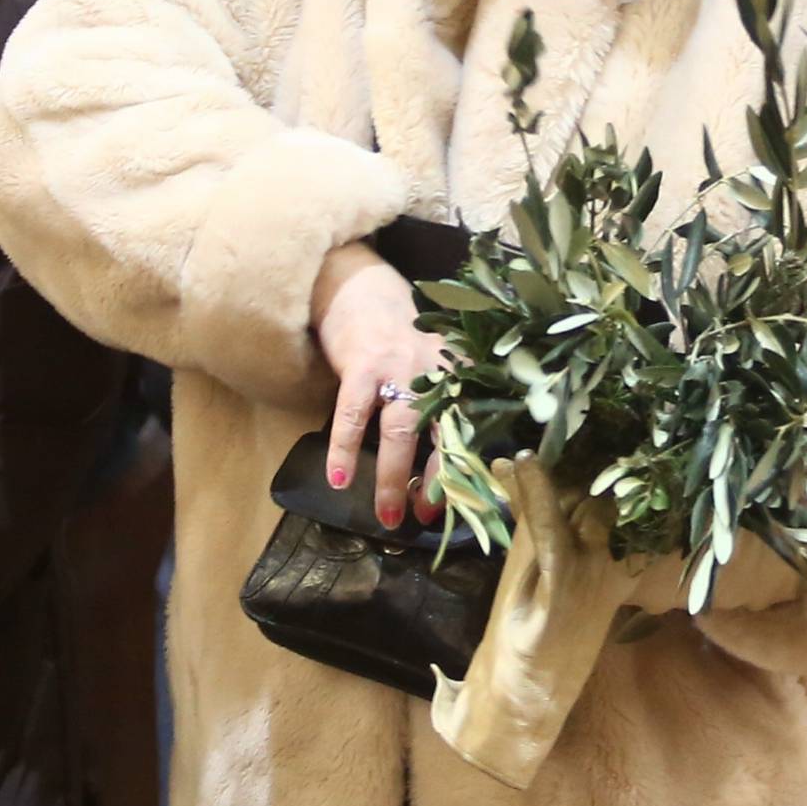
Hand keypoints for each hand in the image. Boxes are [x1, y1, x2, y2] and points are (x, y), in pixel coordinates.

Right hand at [310, 244, 441, 529]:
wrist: (362, 286)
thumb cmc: (399, 334)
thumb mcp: (431, 362)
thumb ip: (440, 400)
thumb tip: (441, 462)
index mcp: (457, 376)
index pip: (468, 431)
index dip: (460, 473)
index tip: (450, 508)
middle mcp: (436, 372)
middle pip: (441, 435)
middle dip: (434, 484)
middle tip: (421, 519)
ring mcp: (399, 367)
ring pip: (400, 431)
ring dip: (393, 478)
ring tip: (386, 515)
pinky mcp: (363, 365)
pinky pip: (353, 415)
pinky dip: (345, 449)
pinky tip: (338, 479)